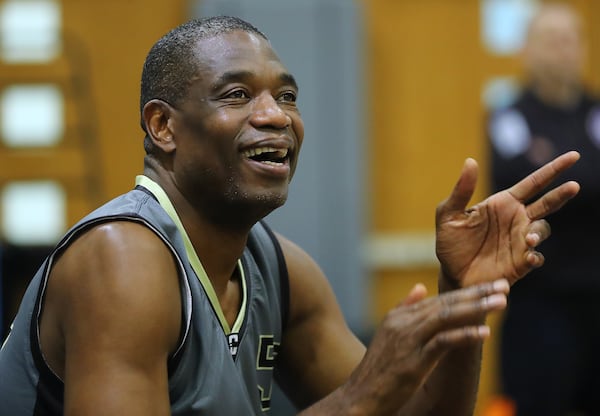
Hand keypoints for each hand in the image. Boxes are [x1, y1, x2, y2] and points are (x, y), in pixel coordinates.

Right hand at [348, 279, 508, 413]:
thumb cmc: (378, 368)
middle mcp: (404, 322)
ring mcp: (409, 340)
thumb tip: (421, 287)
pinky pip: (443, 343)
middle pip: (445, 303)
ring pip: (446, 316)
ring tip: (500, 302)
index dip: (466, 291)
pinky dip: (464, 336)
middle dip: (477, 293)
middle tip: (504, 286)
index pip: (438, 298)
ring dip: (476, 308)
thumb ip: (404, 308)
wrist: (360, 395)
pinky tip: (484, 333)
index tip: (490, 285)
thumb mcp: (388, 333)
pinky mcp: (414, 360)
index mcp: (399, 316)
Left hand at [435, 151, 579, 287]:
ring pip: (542, 229)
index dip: (553, 169)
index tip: (573, 156)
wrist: (450, 273)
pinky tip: (529, 255)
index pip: (533, 183)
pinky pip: (536, 257)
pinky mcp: (520, 263)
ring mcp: (520, 241)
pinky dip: (535, 255)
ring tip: (530, 238)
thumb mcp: (449, 215)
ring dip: (539, 231)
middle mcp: (517, 219)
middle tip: (574, 186)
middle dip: (561, 194)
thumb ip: (461, 191)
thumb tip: (470, 161)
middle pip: (547, 203)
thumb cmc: (450, 242)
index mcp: (503, 203)